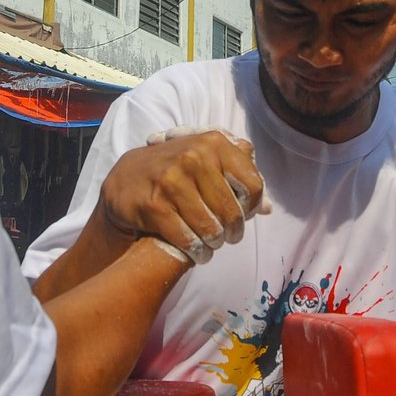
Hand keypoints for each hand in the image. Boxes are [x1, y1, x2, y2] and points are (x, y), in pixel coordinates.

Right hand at [99, 127, 270, 263]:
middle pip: (233, 212)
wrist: (127, 179)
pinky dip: (196, 252)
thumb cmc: (177, 171)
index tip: (245, 216)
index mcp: (213, 143)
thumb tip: (269, 209)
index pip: (253, 184)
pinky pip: (188, 240)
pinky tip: (197, 252)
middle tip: (227, 237)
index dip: (253, 207)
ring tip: (211, 244)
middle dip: (233, 232)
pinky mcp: (154, 205)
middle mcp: (194, 157)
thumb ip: (239, 178)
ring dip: (214, 244)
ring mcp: (171, 181)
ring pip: (211, 229)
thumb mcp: (207, 161)